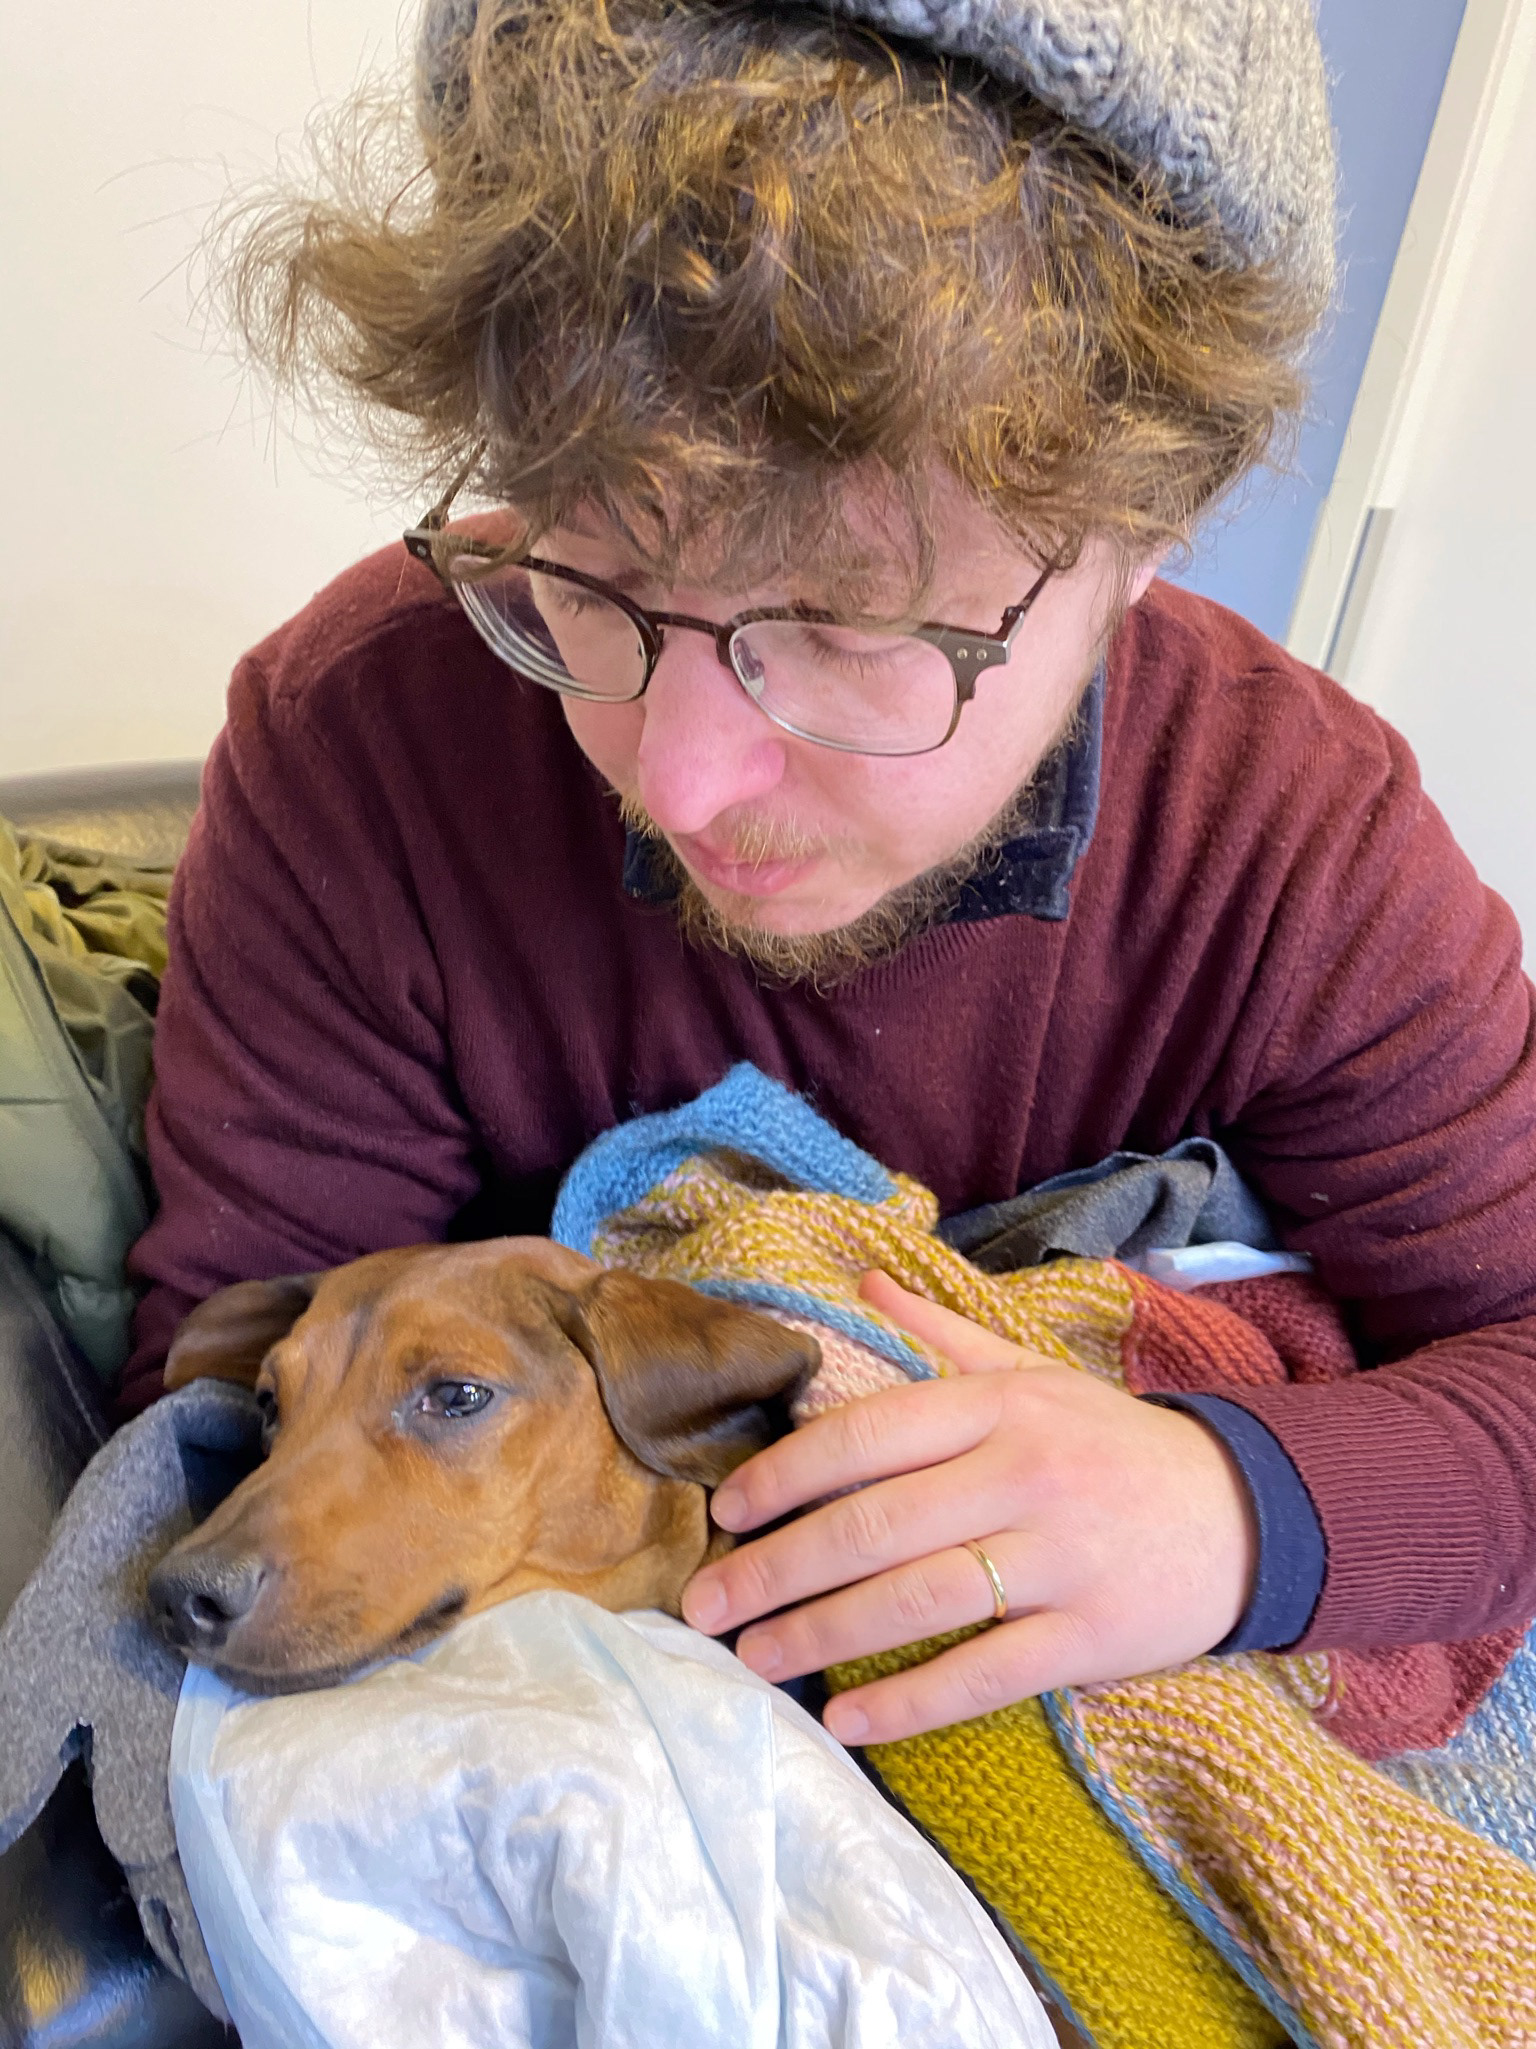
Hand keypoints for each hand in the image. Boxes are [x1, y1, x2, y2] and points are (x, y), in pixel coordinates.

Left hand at [681, 1271, 1256, 1744]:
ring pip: (915, 1600)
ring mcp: (1058, 1558)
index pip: (868, 1434)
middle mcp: (1022, 1473)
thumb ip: (941, 1336)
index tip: (725, 1512)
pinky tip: (846, 1720)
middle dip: (777, 1568)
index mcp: (999, 1405)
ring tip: (753, 1660)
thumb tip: (861, 1280)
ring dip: (821, 1636)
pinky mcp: (1090, 1636)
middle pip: (875, 1525)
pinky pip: (983, 1674)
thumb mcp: (1033, 1372)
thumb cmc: (1113, 1443)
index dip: (786, 1473)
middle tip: (705, 1605)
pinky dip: (909, 1701)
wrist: (1250, 1514)